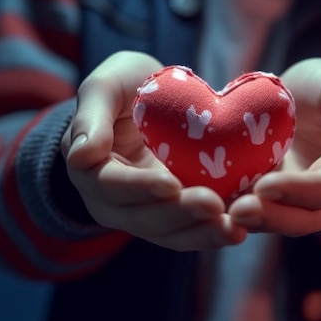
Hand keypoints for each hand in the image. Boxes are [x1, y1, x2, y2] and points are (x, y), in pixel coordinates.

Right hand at [61, 51, 245, 250]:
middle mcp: (114, 201)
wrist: (147, 102)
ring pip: (168, 233)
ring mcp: (144, 212)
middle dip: (178, 214)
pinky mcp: (172, 215)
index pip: (111, 185)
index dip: (139, 188)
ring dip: (200, 234)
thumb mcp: (104, 86)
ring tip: (232, 229)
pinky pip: (189, 232)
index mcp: (91, 169)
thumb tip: (81, 155)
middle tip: (213, 205)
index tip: (170, 184)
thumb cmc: (123, 88)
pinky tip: (238, 230)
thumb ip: (90, 116)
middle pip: (142, 217)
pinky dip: (211, 234)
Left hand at [229, 58, 320, 235]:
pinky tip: (206, 210)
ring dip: (249, 221)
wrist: (295, 99)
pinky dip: (231, 213)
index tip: (268, 185)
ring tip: (222, 214)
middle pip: (302, 219)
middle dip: (270, 217)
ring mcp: (293, 205)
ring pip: (274, 222)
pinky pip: (251, 212)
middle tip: (238, 211)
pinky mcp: (265, 203)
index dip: (298, 190)